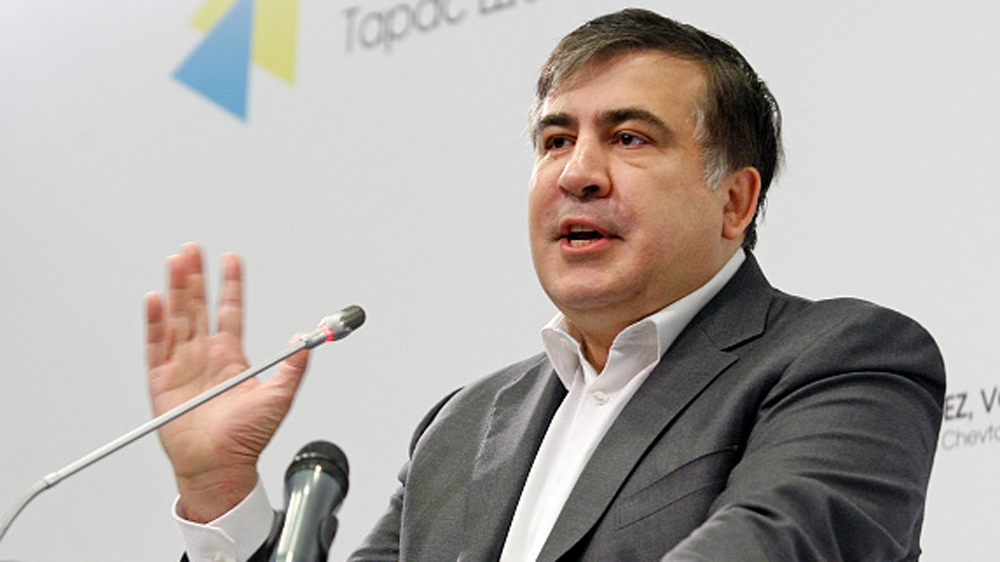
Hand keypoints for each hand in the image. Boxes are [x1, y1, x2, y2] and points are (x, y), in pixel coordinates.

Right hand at [146, 243, 309, 522]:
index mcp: (230, 356)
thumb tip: (307, 341)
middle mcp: (204, 355)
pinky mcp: (161, 380)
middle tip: (194, 249)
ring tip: (177, 262)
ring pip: (177, 318)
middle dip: (197, 277)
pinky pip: (156, 345)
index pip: (230, 310)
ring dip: (177, 290)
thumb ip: (292, 368)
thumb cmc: (246, 438)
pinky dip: (155, 322)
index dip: (231, 285)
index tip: (232, 259)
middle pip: (198, 307)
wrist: (220, 466)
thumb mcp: (278, 398)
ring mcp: (181, 365)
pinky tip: (156, 299)